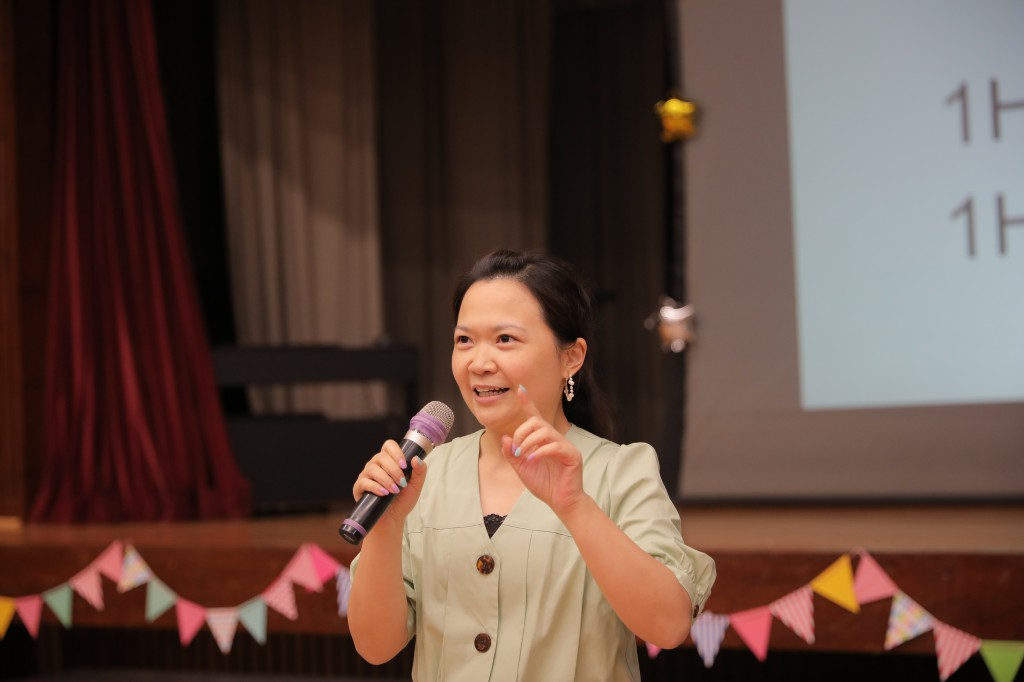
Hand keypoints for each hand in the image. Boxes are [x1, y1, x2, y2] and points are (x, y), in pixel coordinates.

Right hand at [352, 440, 428, 521]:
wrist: (393, 518)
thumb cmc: (403, 500)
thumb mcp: (416, 486)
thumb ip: (420, 471)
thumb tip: (416, 458)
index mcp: (389, 461)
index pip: (389, 446)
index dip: (396, 452)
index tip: (404, 465)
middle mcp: (376, 465)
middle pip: (381, 457)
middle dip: (394, 470)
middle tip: (402, 483)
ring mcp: (366, 475)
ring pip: (372, 468)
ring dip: (386, 479)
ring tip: (394, 490)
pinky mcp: (359, 487)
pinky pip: (364, 482)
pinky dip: (375, 487)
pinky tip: (384, 493)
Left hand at [501, 386, 585, 515]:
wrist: (560, 502)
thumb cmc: (544, 484)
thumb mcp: (521, 469)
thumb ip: (511, 454)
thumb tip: (505, 437)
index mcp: (542, 440)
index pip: (534, 417)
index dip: (527, 402)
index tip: (520, 388)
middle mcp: (554, 438)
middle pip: (536, 421)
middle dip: (521, 432)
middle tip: (516, 449)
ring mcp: (564, 445)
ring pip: (544, 431)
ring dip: (529, 442)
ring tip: (524, 455)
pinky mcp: (572, 455)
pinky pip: (555, 445)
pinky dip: (541, 451)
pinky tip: (533, 459)